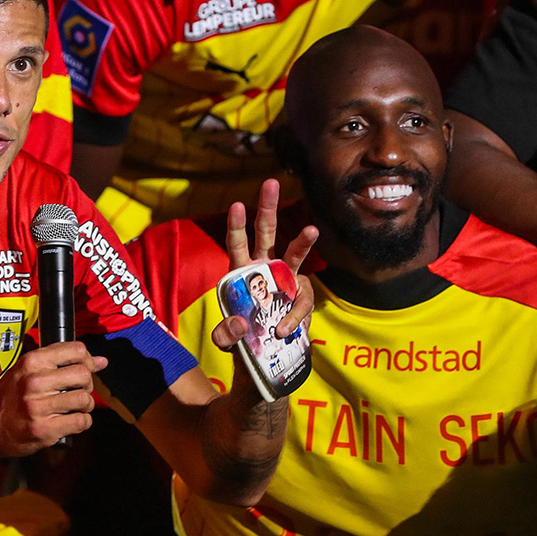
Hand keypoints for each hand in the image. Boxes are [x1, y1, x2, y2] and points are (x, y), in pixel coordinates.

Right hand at [0, 340, 106, 457]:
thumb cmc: (9, 397)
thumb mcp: (28, 371)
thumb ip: (62, 363)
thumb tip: (102, 361)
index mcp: (31, 362)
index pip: (76, 350)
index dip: (87, 360)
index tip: (84, 369)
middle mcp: (34, 382)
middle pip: (84, 375)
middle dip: (87, 384)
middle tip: (77, 391)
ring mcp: (38, 407)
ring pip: (85, 399)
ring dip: (85, 405)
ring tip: (73, 408)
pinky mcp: (44, 429)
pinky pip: (81, 421)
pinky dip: (82, 422)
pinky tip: (71, 421)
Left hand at [211, 179, 317, 352]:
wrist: (264, 353)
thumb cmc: (241, 337)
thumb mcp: (226, 340)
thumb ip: (225, 334)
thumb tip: (240, 324)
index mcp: (241, 270)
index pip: (236, 243)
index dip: (236, 225)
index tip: (236, 205)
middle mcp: (264, 267)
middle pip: (266, 233)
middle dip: (267, 208)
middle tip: (270, 182)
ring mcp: (286, 278)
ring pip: (295, 253)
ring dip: (303, 241)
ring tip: (311, 229)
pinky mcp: (300, 295)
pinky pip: (301, 301)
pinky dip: (294, 316)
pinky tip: (285, 329)